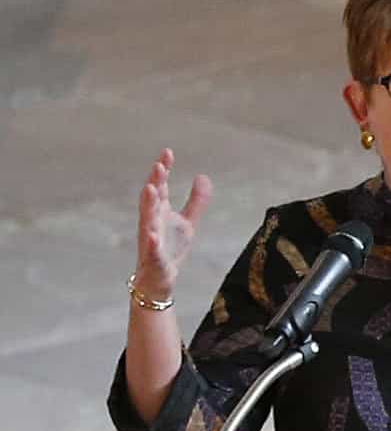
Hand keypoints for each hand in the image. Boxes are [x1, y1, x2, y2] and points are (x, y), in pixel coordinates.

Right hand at [135, 149, 212, 304]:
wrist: (161, 278)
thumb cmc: (171, 247)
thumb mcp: (188, 222)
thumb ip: (196, 200)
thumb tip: (203, 176)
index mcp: (161, 212)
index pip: (162, 186)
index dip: (164, 170)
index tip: (168, 152)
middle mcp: (153, 221)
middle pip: (152, 199)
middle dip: (155, 182)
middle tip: (159, 166)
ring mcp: (150, 239)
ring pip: (147, 219)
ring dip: (148, 204)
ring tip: (151, 189)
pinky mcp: (153, 257)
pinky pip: (151, 249)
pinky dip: (152, 242)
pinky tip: (154, 235)